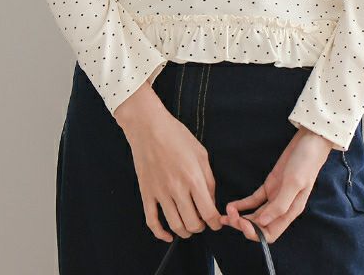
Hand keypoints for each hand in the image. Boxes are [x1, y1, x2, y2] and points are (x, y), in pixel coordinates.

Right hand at [115, 84, 223, 242]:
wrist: (148, 127)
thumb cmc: (176, 136)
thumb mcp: (201, 153)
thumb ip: (209, 179)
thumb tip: (211, 201)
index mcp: (193, 178)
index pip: (208, 213)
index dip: (215, 223)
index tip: (217, 222)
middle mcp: (177, 189)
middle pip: (192, 224)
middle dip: (201, 227)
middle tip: (203, 221)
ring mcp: (160, 193)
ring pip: (174, 226)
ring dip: (185, 231)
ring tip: (190, 225)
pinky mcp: (146, 194)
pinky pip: (152, 222)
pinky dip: (161, 234)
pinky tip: (168, 235)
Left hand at [219, 127, 332, 243]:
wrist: (310, 141)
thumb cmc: (305, 162)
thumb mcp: (294, 182)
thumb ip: (280, 204)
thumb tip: (262, 223)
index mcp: (290, 211)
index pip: (270, 234)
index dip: (254, 233)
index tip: (241, 222)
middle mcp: (282, 208)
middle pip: (260, 226)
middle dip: (243, 225)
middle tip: (228, 217)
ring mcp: (275, 196)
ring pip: (255, 215)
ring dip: (240, 217)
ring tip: (225, 214)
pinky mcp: (270, 185)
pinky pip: (254, 200)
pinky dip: (242, 204)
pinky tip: (231, 205)